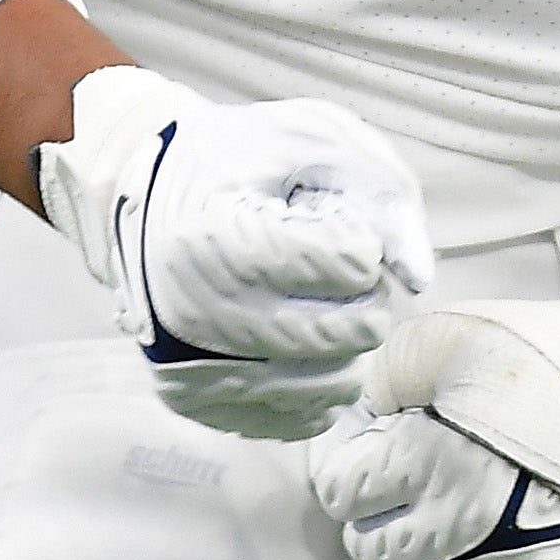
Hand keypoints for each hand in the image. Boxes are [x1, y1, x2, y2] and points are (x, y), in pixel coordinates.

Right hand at [35, 66, 433, 438]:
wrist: (143, 194)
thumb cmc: (236, 159)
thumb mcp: (312, 139)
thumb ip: (381, 193)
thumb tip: (416, 278)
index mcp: (221, 235)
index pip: (350, 263)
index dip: (364, 243)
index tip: (339, 228)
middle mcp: (197, 309)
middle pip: (344, 332)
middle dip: (365, 299)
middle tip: (345, 274)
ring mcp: (190, 362)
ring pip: (327, 385)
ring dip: (349, 347)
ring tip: (325, 306)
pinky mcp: (195, 399)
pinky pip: (291, 420)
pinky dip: (317, 387)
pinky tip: (308, 350)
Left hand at [305, 220, 559, 559]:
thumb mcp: (457, 334)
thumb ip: (385, 377)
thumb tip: (362, 422)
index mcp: (430, 464)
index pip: (342, 494)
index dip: (354, 461)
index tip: (379, 443)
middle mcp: (464, 535)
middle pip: (373, 552)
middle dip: (384, 511)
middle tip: (419, 474)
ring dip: (428, 554)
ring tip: (464, 504)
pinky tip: (508, 534)